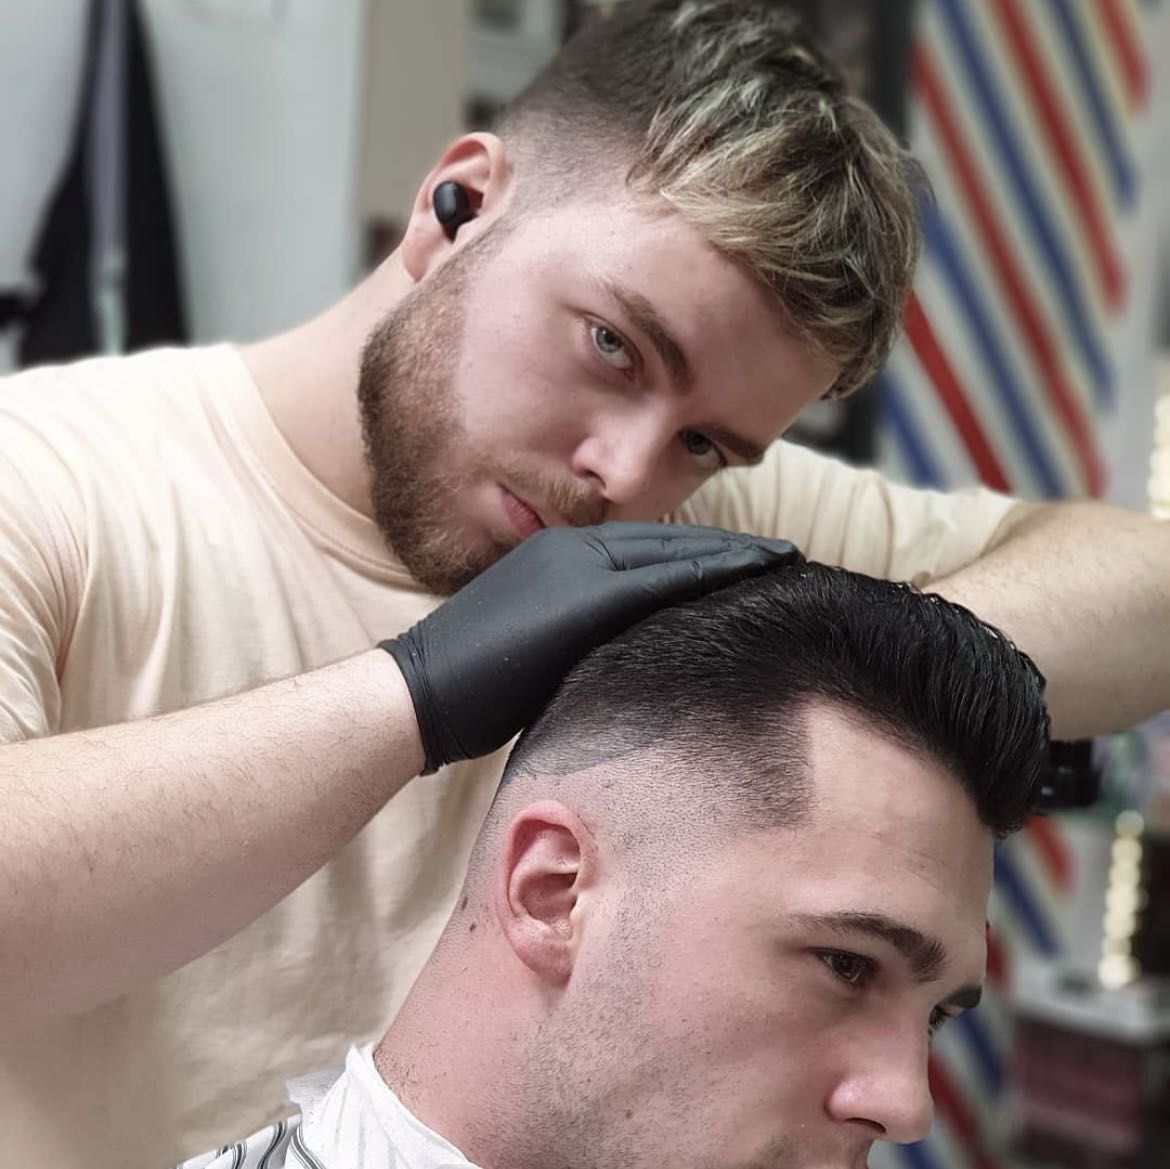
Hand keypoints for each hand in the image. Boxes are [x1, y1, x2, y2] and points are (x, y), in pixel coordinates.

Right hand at [381, 522, 801, 772]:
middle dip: (733, 548)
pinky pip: (660, 578)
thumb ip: (581, 636)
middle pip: (673, 541)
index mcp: (562, 558)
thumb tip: (628, 656)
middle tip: (789, 555)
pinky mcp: (582, 596)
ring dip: (733, 555)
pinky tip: (751, 576)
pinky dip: (709, 573)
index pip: (652, 549)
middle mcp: (573, 549)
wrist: (419, 694)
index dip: (707, 552)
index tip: (754, 561)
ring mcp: (576, 566)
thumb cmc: (470, 686)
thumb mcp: (535, 649)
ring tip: (784, 561)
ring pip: (674, 552)